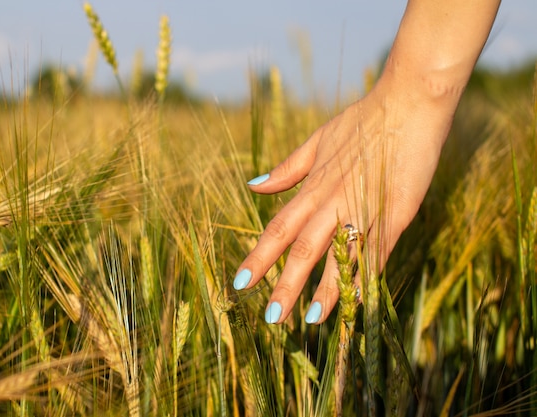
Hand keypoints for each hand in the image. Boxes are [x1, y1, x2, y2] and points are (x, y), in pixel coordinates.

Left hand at [233, 74, 456, 323]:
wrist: (408, 103)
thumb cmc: (363, 120)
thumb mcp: (317, 140)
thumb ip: (287, 169)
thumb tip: (254, 185)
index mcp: (314, 187)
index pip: (279, 228)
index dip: (259, 257)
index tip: (241, 282)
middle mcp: (333, 202)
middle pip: (303, 249)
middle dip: (285, 284)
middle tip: (271, 318)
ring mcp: (364, 208)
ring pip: (339, 256)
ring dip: (326, 290)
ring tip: (310, 319)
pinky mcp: (396, 213)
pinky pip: (377, 251)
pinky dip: (367, 276)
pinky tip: (359, 300)